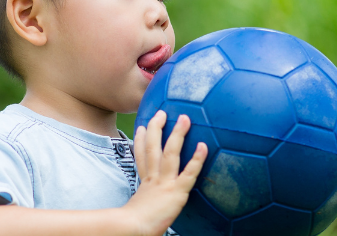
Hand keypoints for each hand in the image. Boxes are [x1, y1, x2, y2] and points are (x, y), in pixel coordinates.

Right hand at [121, 110, 208, 235]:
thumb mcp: (137, 211)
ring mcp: (165, 183)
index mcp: (144, 184)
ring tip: (184, 118)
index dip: (140, 142)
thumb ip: (142, 206)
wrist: (133, 228)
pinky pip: (189, 173)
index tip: (140, 128)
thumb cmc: (134, 226)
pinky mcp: (176, 191)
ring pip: (170, 153)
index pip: (141, 158)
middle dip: (156, 128)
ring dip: (177, 134)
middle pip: (153, 148)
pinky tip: (203, 146)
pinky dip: (196, 159)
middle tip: (160, 113)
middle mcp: (153, 179)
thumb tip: (143, 209)